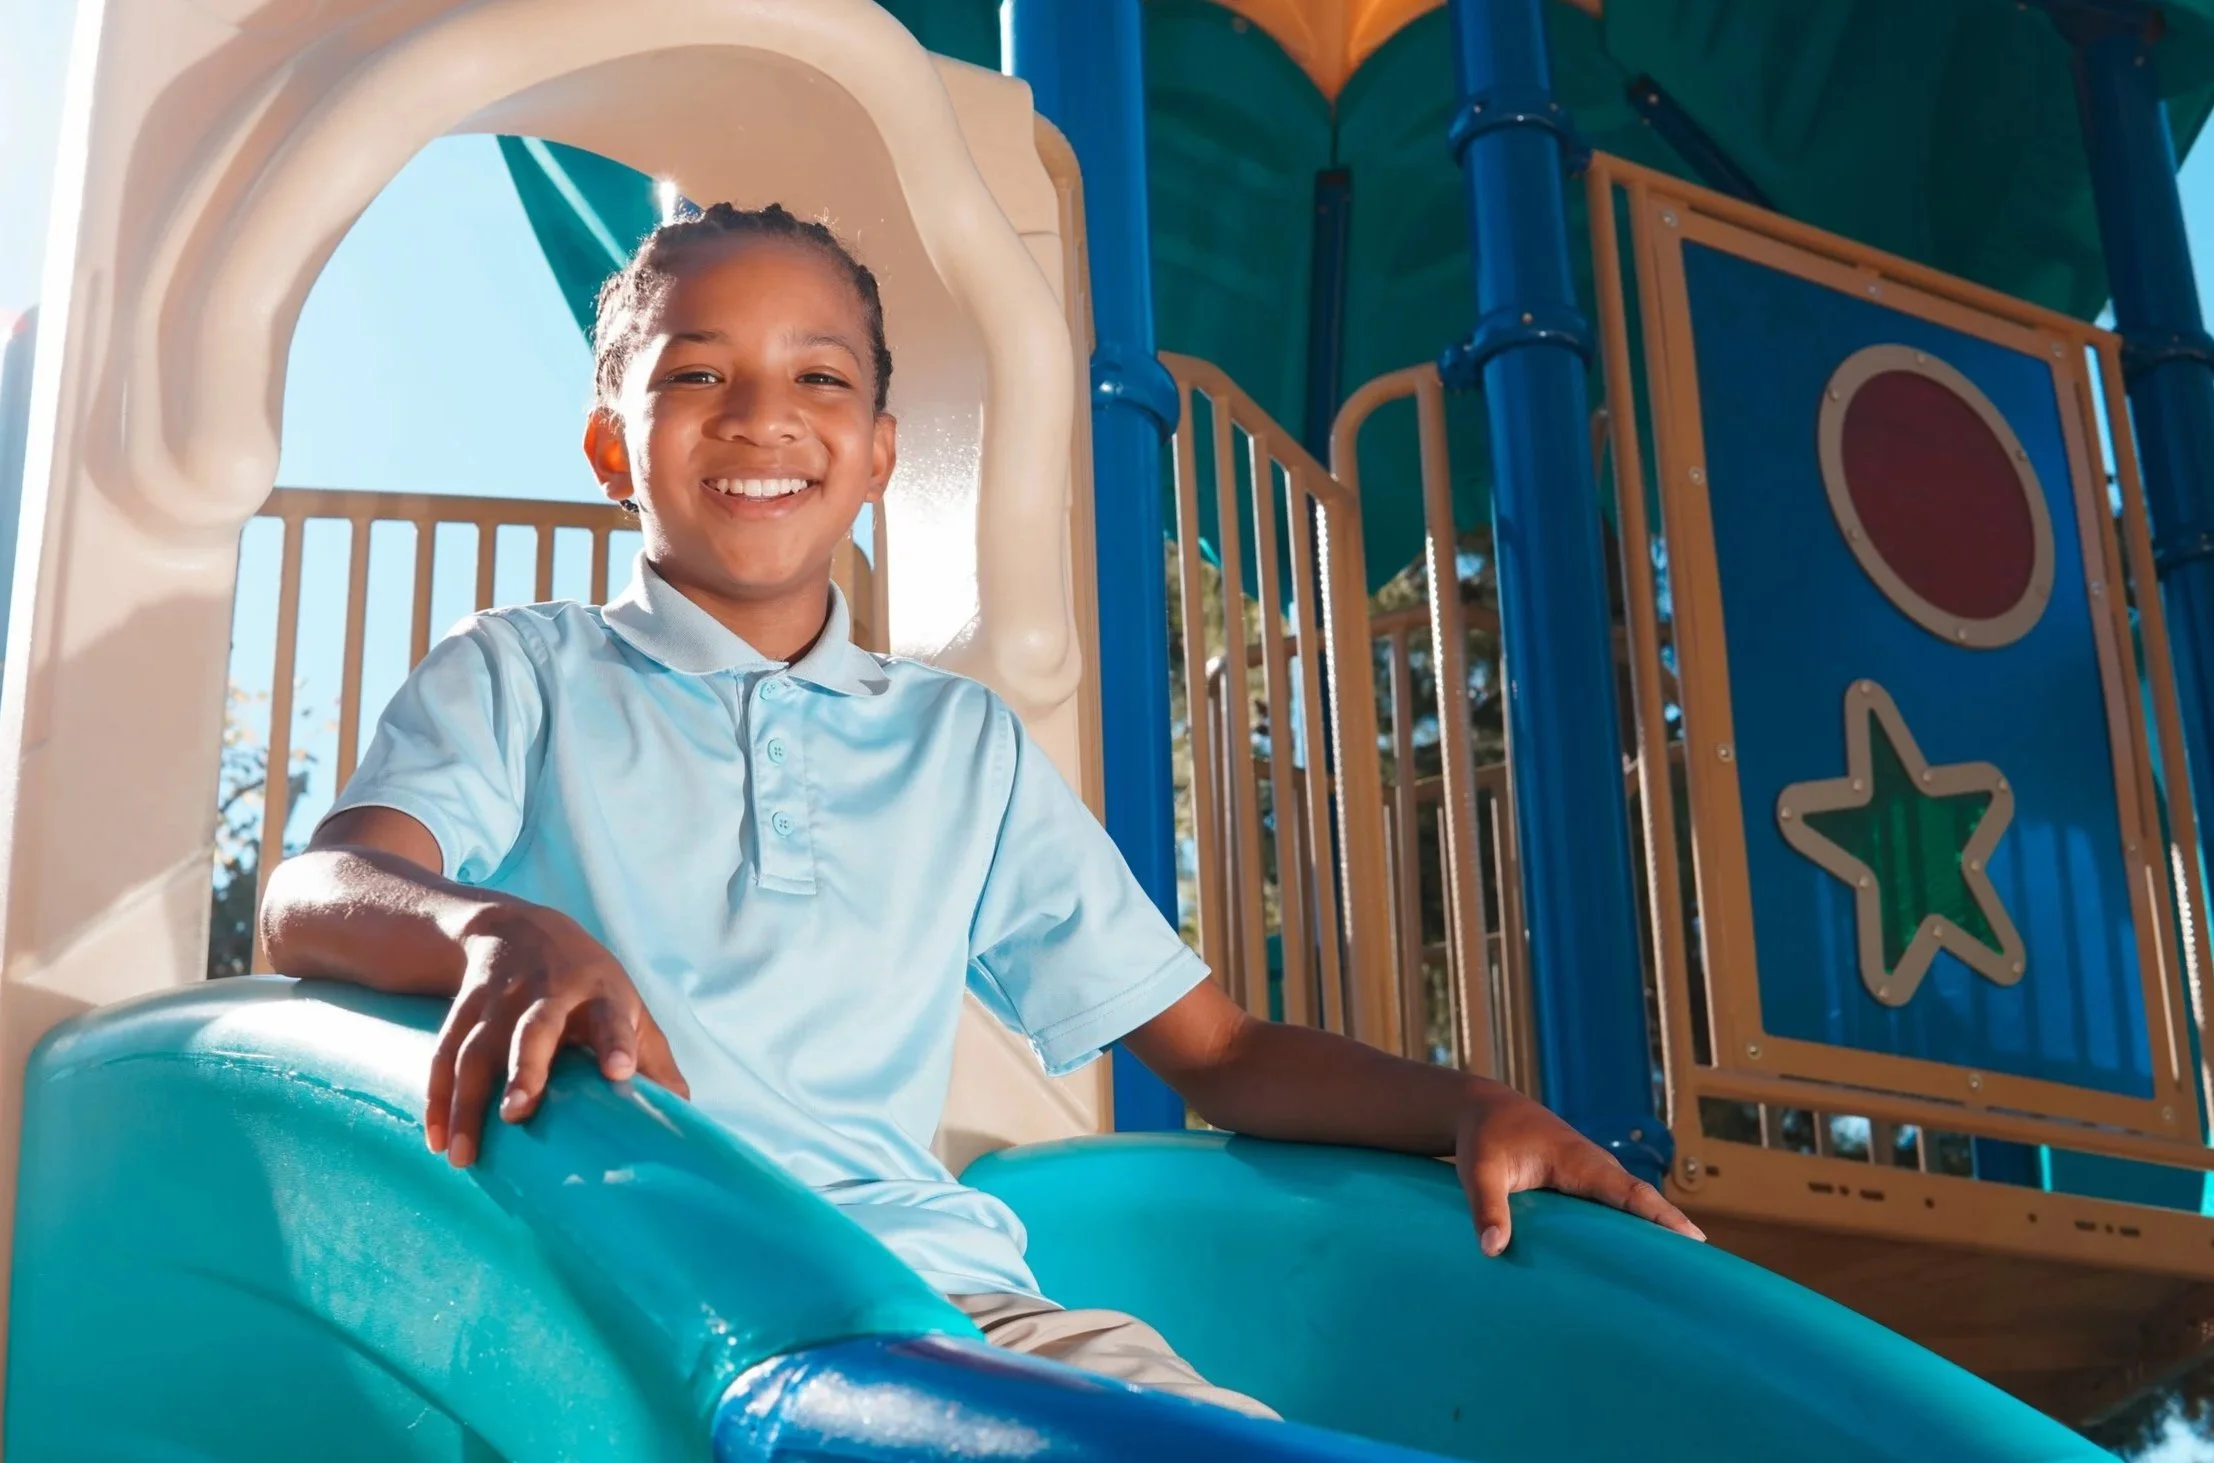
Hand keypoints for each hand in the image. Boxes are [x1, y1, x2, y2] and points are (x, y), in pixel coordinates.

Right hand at [427, 903, 688, 1166]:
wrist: (518, 928)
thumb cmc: (588, 982)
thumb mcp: (627, 1006)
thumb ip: (653, 1058)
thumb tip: (684, 1112)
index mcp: (599, 995)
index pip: (611, 1018)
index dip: (617, 1043)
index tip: (620, 1073)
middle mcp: (546, 994)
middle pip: (532, 1030)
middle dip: (524, 1069)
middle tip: (516, 1113)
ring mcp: (498, 1000)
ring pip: (477, 1049)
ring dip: (466, 1101)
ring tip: (463, 1154)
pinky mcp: (462, 1009)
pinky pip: (443, 1054)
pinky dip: (436, 1097)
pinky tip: (437, 1139)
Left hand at [1454, 1086, 1704, 1255]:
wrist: (1483, 1108)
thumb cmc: (1483, 1137)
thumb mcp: (1478, 1169)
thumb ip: (1487, 1206)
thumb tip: (1493, 1249)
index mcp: (1579, 1161)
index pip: (1630, 1192)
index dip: (1662, 1217)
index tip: (1693, 1240)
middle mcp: (1594, 1166)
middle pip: (1642, 1202)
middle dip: (1672, 1229)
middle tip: (1705, 1269)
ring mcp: (1591, 1174)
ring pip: (1632, 1204)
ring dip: (1656, 1230)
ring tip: (1686, 1272)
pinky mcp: (1582, 1182)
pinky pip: (1616, 1205)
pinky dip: (1634, 1225)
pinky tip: (1643, 1256)